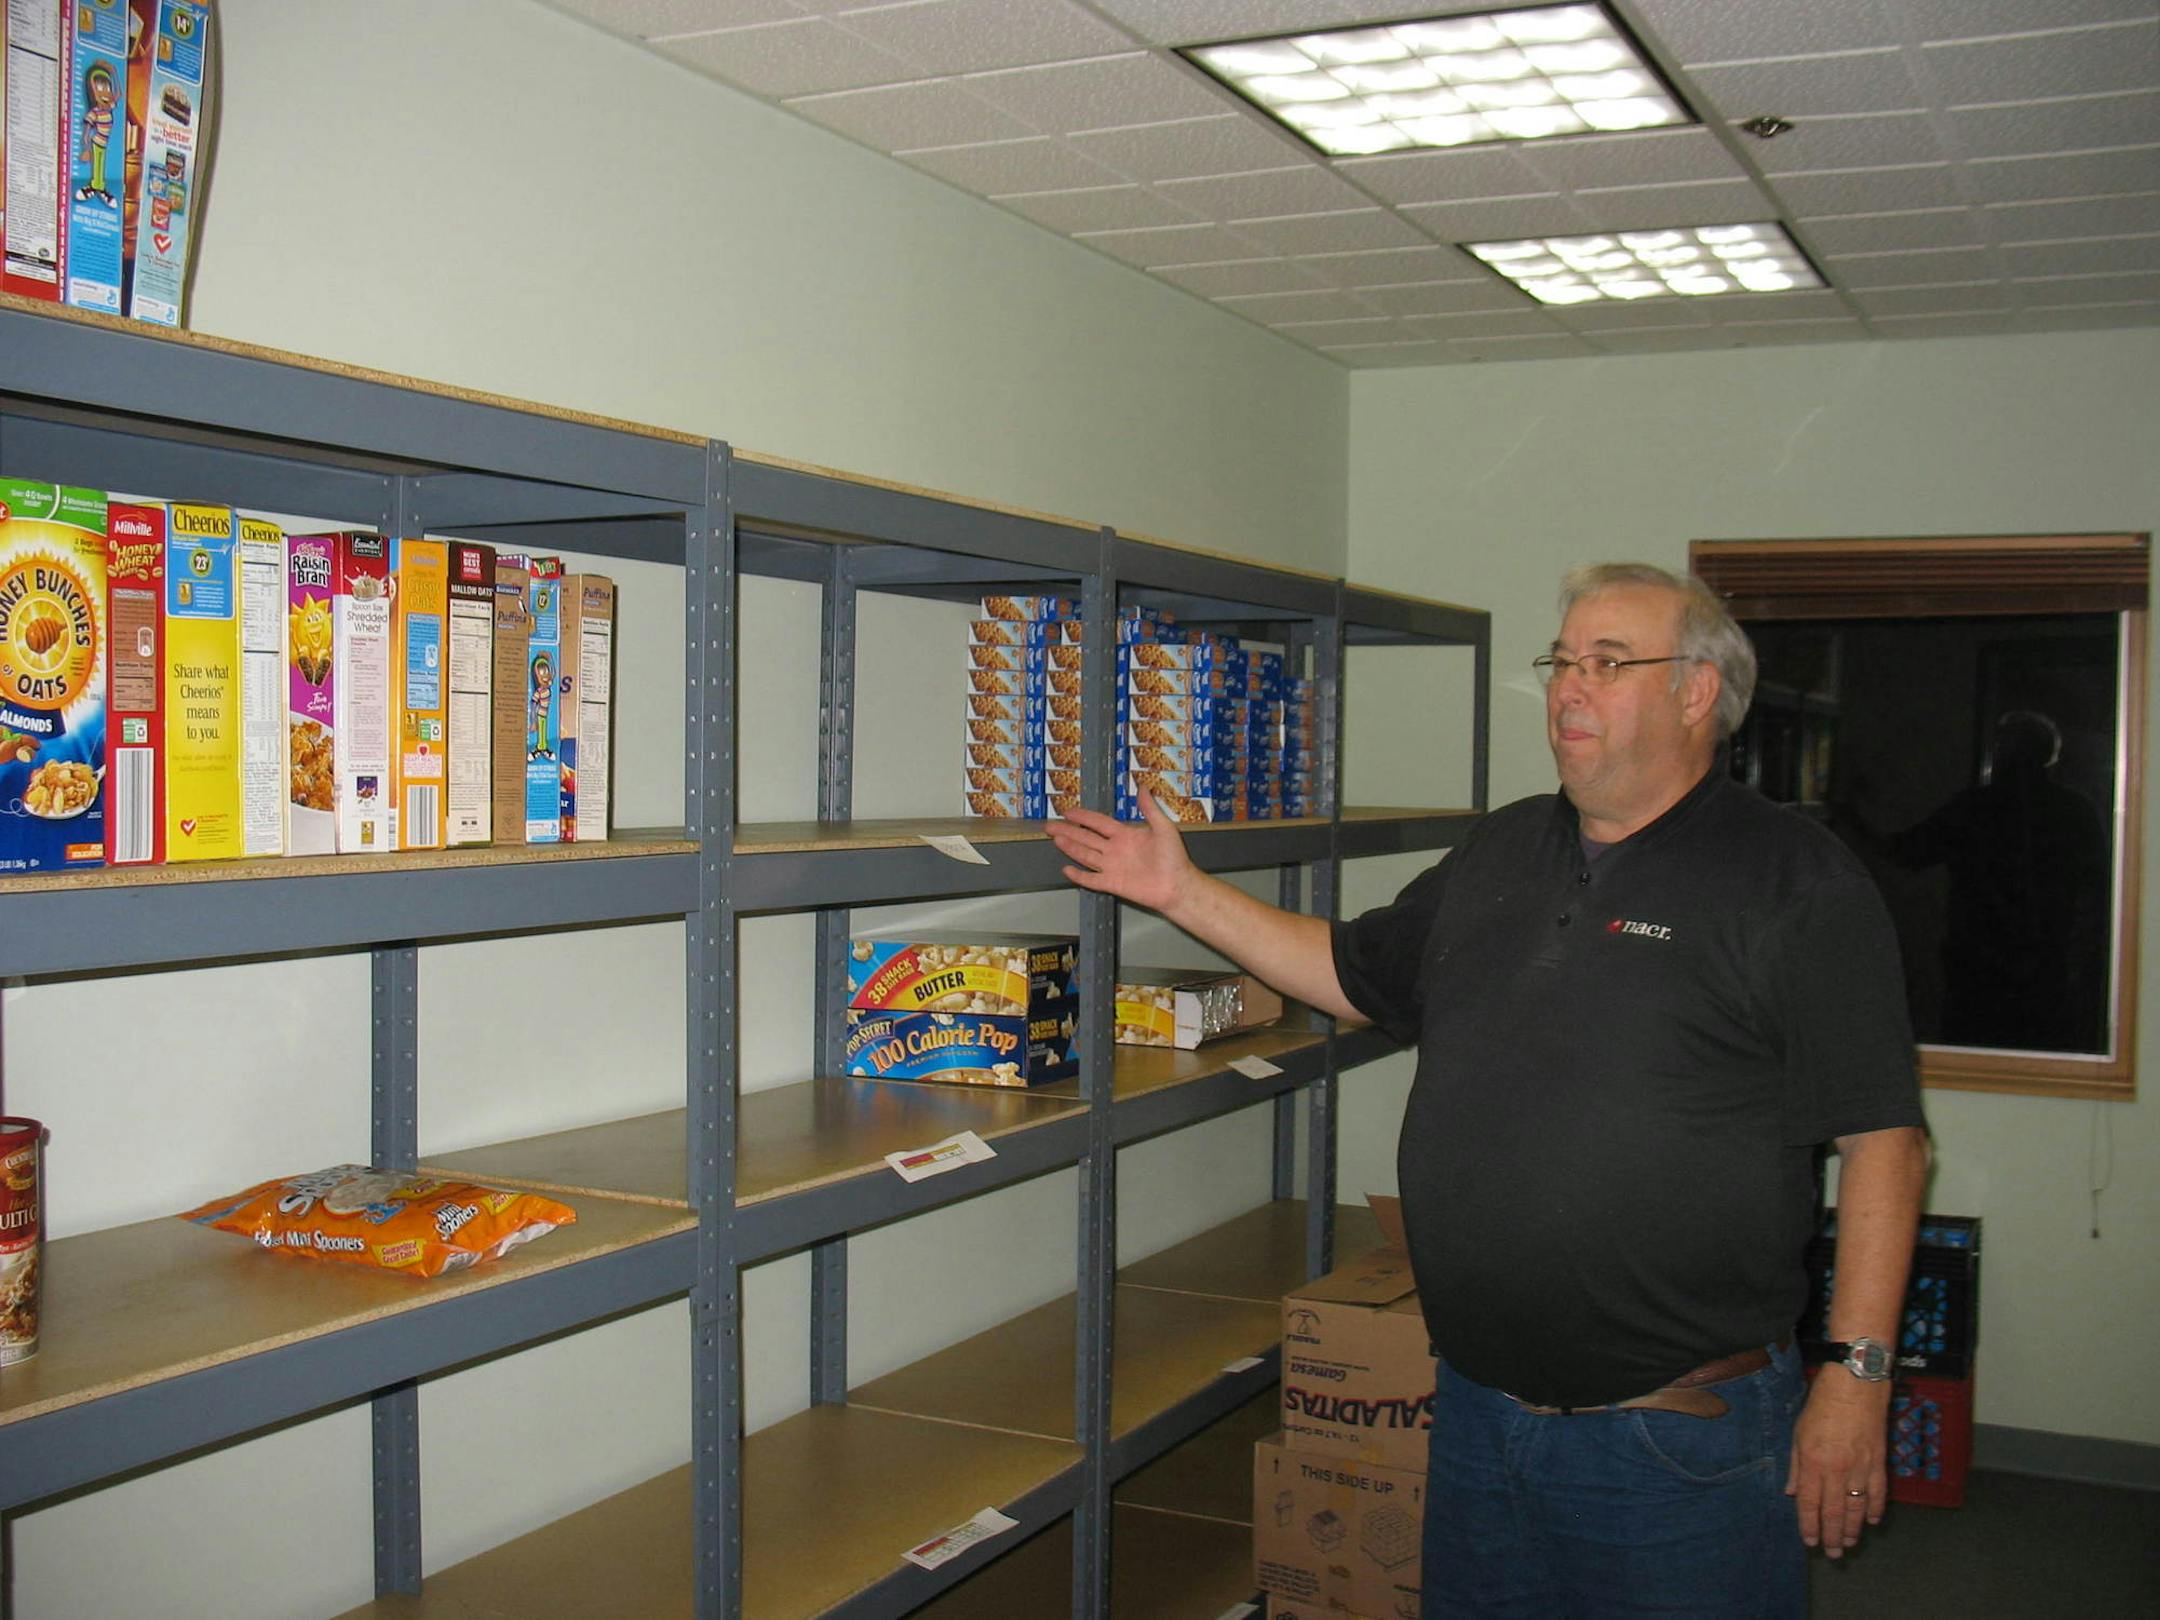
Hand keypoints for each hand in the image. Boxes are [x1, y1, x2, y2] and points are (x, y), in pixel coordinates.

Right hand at [1045, 791, 1194, 913]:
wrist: (1177, 885)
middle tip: (1050, 825)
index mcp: (1125, 835)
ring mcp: (1112, 867)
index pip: (1098, 823)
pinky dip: (1079, 875)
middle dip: (1067, 831)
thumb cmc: (1174, 857)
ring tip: (1055, 838)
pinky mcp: (1112, 884)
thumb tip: (1142, 786)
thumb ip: (1150, 808)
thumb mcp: (1164, 827)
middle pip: (1086, 838)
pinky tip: (1067, 870)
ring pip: (1085, 855)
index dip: (1083, 817)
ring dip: (1070, 847)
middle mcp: (1115, 850)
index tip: (1068, 811)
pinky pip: (1091, 879)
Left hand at [1785, 1369, 1891, 1557]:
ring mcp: (1861, 1467)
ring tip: (1849, 1543)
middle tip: (1833, 1554)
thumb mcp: (1798, 1432)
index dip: (1809, 1525)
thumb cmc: (1822, 1404)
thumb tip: (1793, 1492)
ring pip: (1857, 1508)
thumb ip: (1796, 1465)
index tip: (1809, 1542)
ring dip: (1853, 1529)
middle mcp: (1837, 1469)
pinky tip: (1871, 1521)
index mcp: (1813, 1462)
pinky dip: (1875, 1509)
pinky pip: (1878, 1492)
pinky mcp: (1879, 1461)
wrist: (1855, 1384)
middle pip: (1834, 1512)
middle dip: (1832, 1536)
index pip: (1809, 1503)